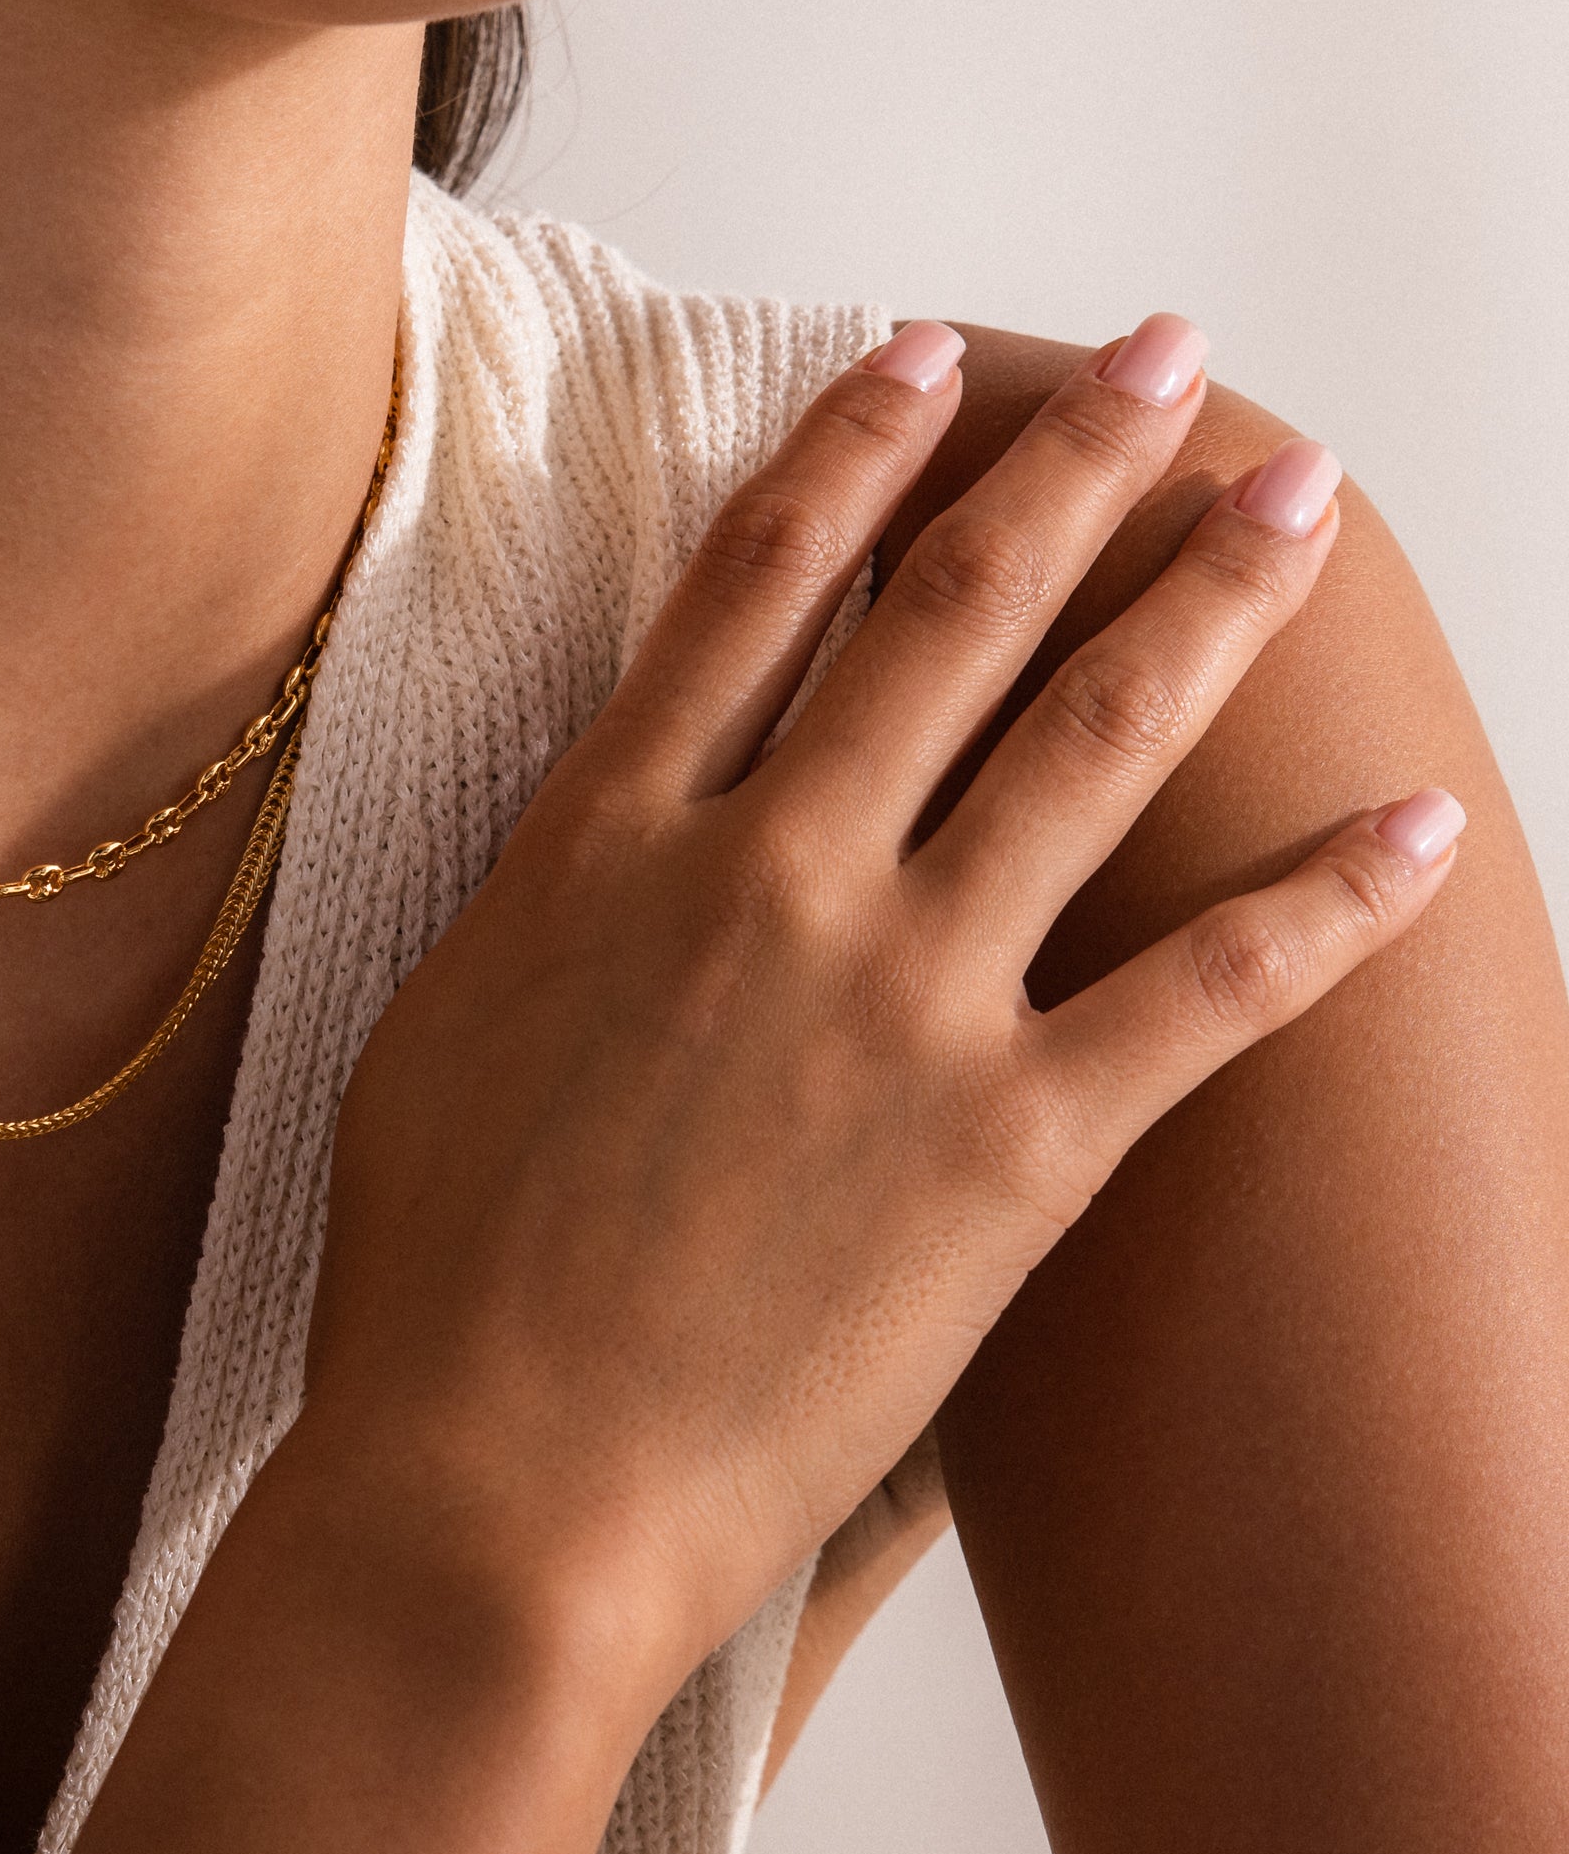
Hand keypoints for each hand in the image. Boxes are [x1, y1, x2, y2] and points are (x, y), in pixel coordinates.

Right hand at [303, 316, 1461, 1687]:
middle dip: (1073, 464)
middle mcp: (766, 878)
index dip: (849, 454)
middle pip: (948, 615)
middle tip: (1174, 367)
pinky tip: (1420, 825)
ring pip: (1092, 745)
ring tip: (1295, 498)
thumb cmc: (432, 1294)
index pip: (748, 590)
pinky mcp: (1013, 1148)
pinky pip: (1208, 995)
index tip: (927, 360)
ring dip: (1209, 600)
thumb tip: (601, 846)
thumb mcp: (433, 1042)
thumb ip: (539, 910)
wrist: (493, 1493)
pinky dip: (1331, 905)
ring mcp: (899, 1003)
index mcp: (606, 848)